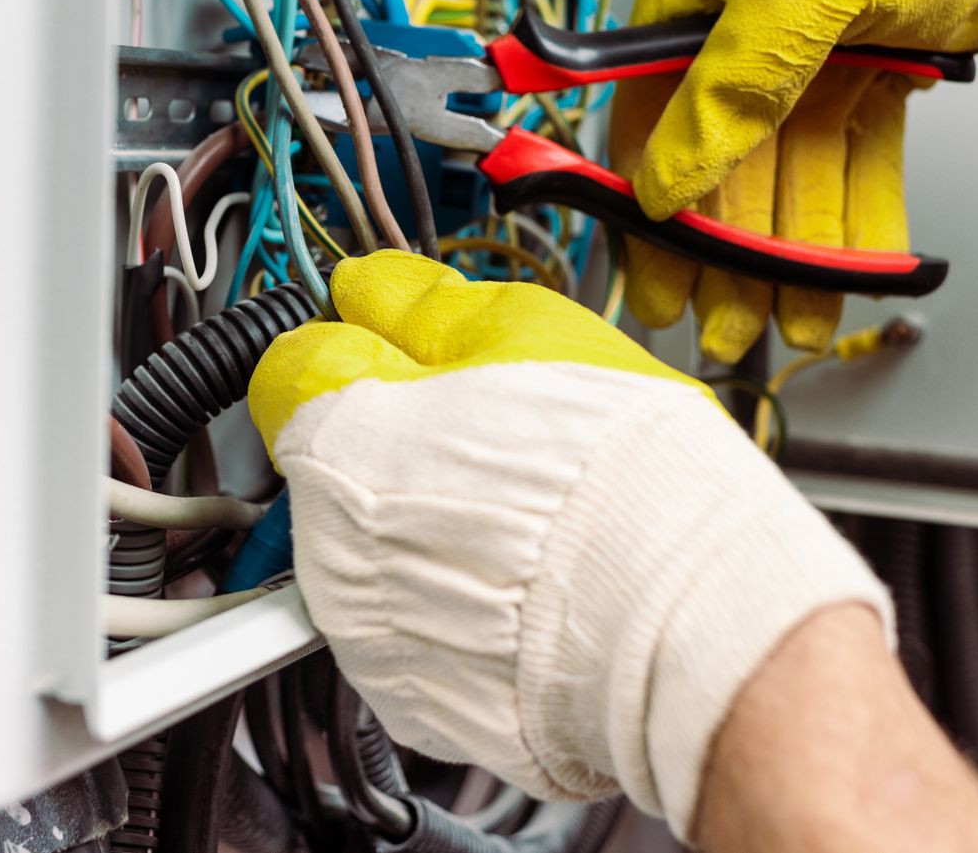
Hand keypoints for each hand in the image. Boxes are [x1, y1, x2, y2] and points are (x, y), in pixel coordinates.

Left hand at [248, 251, 891, 837]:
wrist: (689, 613)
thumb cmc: (617, 471)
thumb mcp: (519, 329)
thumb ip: (418, 304)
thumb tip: (367, 283)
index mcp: (338, 434)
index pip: (288, 366)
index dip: (346, 347)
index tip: (387, 348)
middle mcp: (329, 540)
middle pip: (329, 462)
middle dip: (387, 442)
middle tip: (484, 436)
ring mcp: (367, 627)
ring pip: (370, 550)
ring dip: (420, 527)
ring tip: (516, 516)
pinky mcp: (412, 694)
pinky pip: (411, 626)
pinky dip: (449, 603)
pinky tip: (518, 583)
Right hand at [610, 0, 977, 360]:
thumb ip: (728, 88)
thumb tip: (664, 178)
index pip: (647, 112)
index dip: (647, 198)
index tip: (652, 270)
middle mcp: (741, 26)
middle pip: (719, 159)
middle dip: (723, 247)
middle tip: (719, 321)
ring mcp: (808, 55)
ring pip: (788, 173)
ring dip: (786, 251)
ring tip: (788, 318)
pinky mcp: (870, 79)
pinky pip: (849, 164)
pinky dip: (848, 220)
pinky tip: (844, 275)